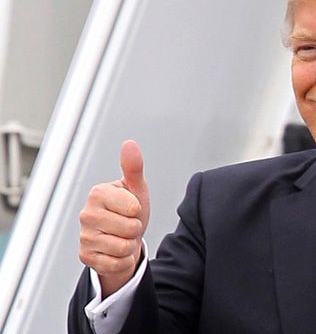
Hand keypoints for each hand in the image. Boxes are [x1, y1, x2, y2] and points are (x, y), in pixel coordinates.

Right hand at [78, 140, 149, 296]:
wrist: (124, 239)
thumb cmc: (130, 211)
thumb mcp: (136, 189)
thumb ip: (133, 168)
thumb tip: (129, 144)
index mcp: (98, 193)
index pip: (133, 207)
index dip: (138, 210)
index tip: (131, 208)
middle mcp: (86, 214)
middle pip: (130, 228)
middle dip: (136, 229)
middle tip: (128, 225)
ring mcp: (84, 237)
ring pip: (123, 247)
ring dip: (130, 245)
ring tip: (123, 237)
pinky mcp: (85, 257)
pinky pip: (116, 263)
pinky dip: (123, 260)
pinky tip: (116, 252)